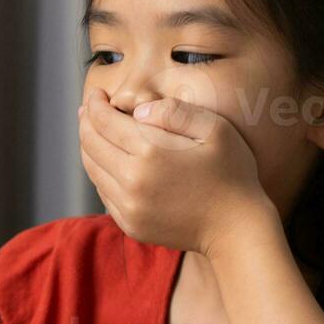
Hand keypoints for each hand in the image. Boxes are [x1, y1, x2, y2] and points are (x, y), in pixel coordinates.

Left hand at [77, 88, 274, 257]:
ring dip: (89, 147)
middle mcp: (131, 181)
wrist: (237, 229)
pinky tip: (110, 161)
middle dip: (86, 122)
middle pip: (90, 144)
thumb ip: (174, 112)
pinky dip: (101, 173)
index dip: (95, 104)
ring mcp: (128, 207)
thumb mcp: (214, 129)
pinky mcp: (130, 224)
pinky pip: (103, 193)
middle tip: (89, 109)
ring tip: (95, 131)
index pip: (104, 121)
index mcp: (150, 152)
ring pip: (92, 169)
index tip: (96, 94)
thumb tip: (138, 110)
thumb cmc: (232, 173)